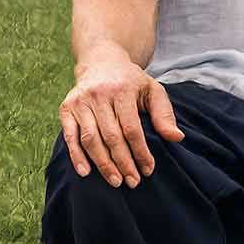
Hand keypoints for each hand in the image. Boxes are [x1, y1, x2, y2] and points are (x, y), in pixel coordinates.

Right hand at [58, 51, 182, 186]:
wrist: (101, 62)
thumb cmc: (130, 81)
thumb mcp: (152, 90)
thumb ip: (164, 114)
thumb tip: (176, 138)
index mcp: (122, 90)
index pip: (131, 128)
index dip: (140, 152)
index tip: (148, 169)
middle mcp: (98, 94)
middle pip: (111, 136)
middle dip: (123, 162)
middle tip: (133, 182)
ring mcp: (80, 101)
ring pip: (90, 138)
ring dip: (103, 164)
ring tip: (116, 181)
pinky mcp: (66, 108)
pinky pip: (70, 136)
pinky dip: (76, 155)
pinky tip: (85, 172)